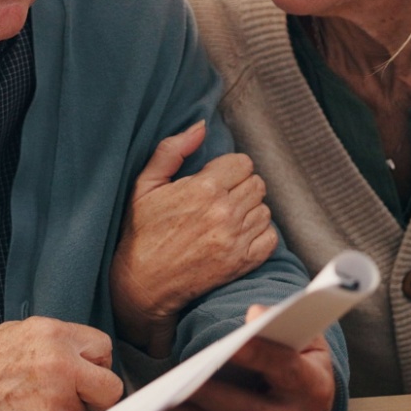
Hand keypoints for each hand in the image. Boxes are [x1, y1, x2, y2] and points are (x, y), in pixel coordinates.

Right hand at [0, 318, 124, 410]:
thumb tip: (80, 357)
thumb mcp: (18, 334)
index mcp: (55, 334)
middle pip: (110, 387)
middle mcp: (62, 363)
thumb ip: (54, 344)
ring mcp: (57, 396)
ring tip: (32, 403)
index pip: (103, 348)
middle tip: (75, 396)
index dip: (95, 364)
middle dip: (97, 394)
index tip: (84, 373)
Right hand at [111, 120, 277, 356]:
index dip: (229, 169)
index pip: (243, 163)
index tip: (216, 180)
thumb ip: (173, 150)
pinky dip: (258, 234)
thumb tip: (201, 126)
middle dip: (240, 187)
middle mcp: (225, 212)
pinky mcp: (243, 262)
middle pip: (257, 183)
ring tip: (225, 219)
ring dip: (249, 211)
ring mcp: (236, 239)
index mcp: (204, 188)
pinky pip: (270, 236)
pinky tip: (237, 235)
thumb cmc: (141, 233)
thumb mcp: (145, 185)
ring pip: (264, 209)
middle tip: (220, 199)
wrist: (142, 284)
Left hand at [143, 304, 334, 410]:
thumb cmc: (303, 363)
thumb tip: (255, 315)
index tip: (232, 344)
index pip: (286, 370)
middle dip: (211, 394)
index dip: (259, 356)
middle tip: (180, 378)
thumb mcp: (307, 339)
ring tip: (156, 398)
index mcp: (312, 388)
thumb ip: (284, 324)